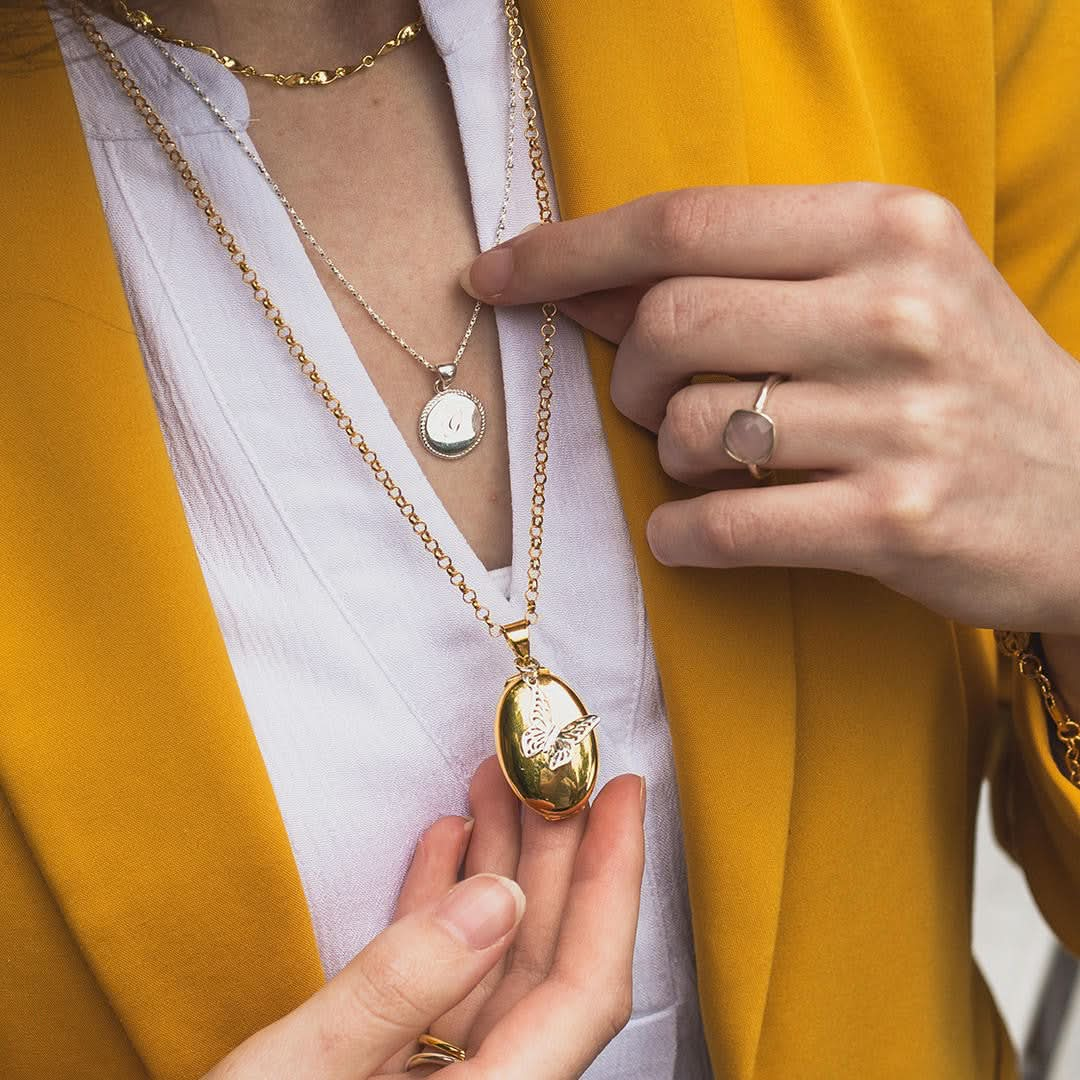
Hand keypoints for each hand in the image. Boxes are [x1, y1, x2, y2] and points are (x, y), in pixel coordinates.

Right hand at [203, 759, 644, 1079]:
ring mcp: (439, 1077)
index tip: (623, 796)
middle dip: (552, 851)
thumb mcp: (304, 1074)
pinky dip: (440, 905)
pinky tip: (443, 844)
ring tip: (492, 785)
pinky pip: (440, 975)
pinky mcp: (395, 1065)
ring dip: (496, 866)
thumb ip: (402, 988)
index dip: (613, 881)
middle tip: (547, 770)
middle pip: (543, 957)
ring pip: (493, 957)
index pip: (586, 984)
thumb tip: (499, 899)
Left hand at [462, 185, 1079, 632]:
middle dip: (630, 372)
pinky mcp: (896, 519)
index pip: (686, 222)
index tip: (495, 275)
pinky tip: (694, 530)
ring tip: (717, 463)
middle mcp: (899, 307)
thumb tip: (589, 285)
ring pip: (693, 427)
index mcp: (887, 226)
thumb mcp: (880, 291)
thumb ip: (746, 277)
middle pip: (671, 322)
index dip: (569, 250)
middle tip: (658, 400)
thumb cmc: (959, 379)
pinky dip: (681, 533)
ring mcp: (903, 418)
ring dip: (670, 454)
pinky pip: (724, 526)